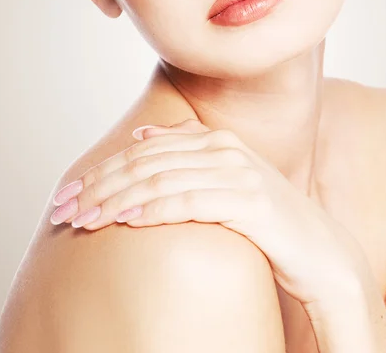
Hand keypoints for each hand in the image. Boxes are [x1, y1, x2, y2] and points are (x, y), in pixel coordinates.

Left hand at [50, 119, 368, 305]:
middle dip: (100, 185)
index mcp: (216, 140)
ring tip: (84, 218)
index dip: (102, 170)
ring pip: (161, 181)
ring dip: (116, 200)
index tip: (69, 192)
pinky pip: (191, 202)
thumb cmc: (266, 220)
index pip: (144, 151)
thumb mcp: (226, 179)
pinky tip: (127, 221)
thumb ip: (188, 153)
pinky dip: (155, 210)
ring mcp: (240, 174)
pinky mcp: (251, 202)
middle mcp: (226, 150)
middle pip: (146, 163)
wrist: (321, 252)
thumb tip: (143, 134)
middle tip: (64, 208)